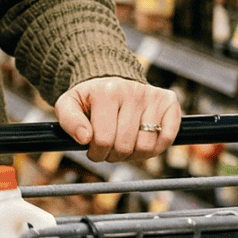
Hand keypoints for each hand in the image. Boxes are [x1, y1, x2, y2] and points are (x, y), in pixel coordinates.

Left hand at [55, 77, 181, 162]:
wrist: (111, 82)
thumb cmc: (90, 99)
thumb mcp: (69, 104)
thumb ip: (69, 121)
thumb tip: (85, 138)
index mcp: (107, 92)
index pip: (103, 140)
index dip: (96, 153)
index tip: (92, 148)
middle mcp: (132, 91)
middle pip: (125, 146)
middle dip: (113, 155)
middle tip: (108, 148)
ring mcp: (152, 96)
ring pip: (146, 147)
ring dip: (133, 155)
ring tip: (123, 145)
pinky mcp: (169, 102)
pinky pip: (167, 138)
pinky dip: (155, 149)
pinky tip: (140, 141)